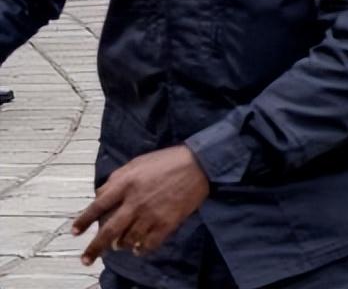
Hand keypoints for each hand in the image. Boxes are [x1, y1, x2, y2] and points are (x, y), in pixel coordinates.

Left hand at [72, 145, 208, 265]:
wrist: (200, 164)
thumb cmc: (168, 160)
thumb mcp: (137, 162)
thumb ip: (117, 178)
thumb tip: (100, 194)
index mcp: (126, 183)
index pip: (98, 205)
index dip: (84, 220)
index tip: (75, 232)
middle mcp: (135, 201)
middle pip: (109, 230)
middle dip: (95, 247)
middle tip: (87, 259)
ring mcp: (151, 214)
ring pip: (128, 239)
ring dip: (121, 245)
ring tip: (121, 245)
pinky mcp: (167, 223)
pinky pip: (149, 244)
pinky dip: (141, 249)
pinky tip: (139, 248)